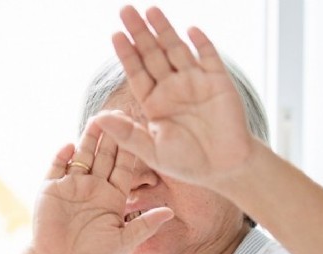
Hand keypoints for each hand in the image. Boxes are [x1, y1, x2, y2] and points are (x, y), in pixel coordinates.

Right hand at [31, 118, 172, 253]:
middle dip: (112, 135)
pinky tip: (70, 146)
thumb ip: (145, 224)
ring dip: (89, 138)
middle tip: (120, 112)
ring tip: (97, 119)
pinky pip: (57, 166)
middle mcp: (94, 186)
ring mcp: (72, 185)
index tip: (140, 130)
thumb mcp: (123, 241)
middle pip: (105, 155)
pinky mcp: (51, 187)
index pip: (124, 167)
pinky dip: (62, 155)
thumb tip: (171, 212)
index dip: (131, 149)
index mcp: (113, 196)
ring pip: (83, 155)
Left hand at [95, 6, 254, 185]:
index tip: (115, 35)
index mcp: (154, 103)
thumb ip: (126, 134)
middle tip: (125, 10)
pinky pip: (209, 57)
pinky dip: (201, 43)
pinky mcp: (218, 82)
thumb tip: (97, 118)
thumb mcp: (152, 151)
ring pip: (176, 50)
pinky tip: (190, 29)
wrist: (225, 167)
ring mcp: (195, 82)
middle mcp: (172, 88)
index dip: (127, 54)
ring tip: (151, 10)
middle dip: (139, 33)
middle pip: (153, 54)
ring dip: (164, 31)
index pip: (137, 72)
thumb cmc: (187, 161)